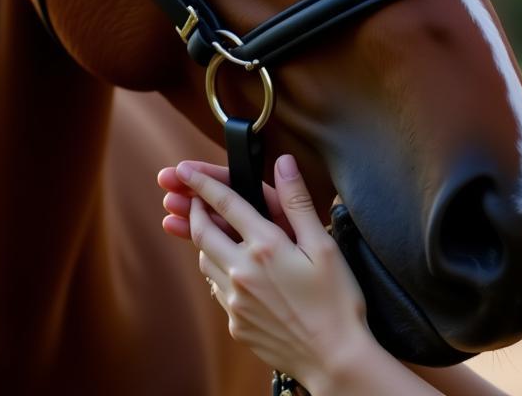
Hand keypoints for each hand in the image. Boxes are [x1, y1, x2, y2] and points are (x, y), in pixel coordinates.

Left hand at [174, 155, 372, 389]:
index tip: (185, 170)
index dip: (203, 183)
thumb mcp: (323, 244)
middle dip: (194, 210)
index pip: (226, 204)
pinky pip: (216, 289)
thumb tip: (283, 163)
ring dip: (203, 240)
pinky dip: (216, 269)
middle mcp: (242, 272)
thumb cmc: (336, 300)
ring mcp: (235, 301)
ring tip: (210, 229)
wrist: (332, 358)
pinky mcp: (236, 323)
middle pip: (203, 233)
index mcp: (266, 247)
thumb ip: (298, 201)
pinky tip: (230, 268)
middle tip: (191, 197)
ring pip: (205, 262)